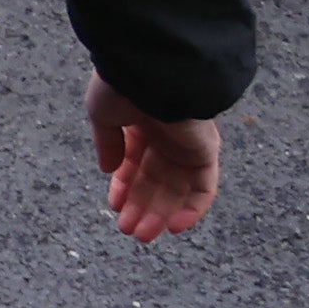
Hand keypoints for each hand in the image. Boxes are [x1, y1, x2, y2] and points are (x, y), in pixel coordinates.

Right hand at [90, 81, 220, 241]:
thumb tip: (108, 168)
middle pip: (156, 182)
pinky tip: (174, 227)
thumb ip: (107, 143)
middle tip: (128, 230)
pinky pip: (204, 188)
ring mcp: (188, 145)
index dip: (124, 186)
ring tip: (142, 235)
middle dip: (141, 207)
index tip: (114, 205)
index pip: (135, 163)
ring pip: (177, 190)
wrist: (150, 72)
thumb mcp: (103, 115)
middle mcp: (167, 137)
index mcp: (143, 124)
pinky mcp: (205, 152)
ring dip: (161, 214)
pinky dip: (192, 209)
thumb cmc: (121, 86)